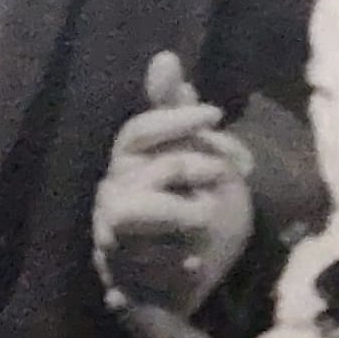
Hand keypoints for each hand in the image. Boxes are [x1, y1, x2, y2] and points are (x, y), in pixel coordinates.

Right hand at [93, 52, 254, 317]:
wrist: (188, 281)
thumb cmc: (192, 207)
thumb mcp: (194, 154)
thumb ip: (176, 111)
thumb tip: (165, 56)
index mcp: (128, 163)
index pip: (139, 130)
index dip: (177, 118)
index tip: (217, 114)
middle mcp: (112, 195)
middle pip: (153, 169)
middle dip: (194, 168)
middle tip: (227, 176)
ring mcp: (111, 239)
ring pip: (139, 216)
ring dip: (184, 218)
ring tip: (205, 223)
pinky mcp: (118, 280)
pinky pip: (144, 267)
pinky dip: (176, 263)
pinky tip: (192, 264)